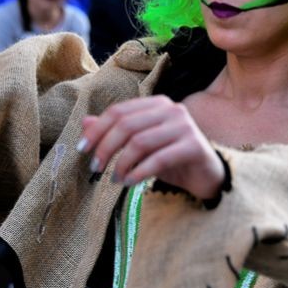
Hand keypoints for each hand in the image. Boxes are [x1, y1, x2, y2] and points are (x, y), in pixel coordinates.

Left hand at [78, 96, 225, 200]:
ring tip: (115, 179)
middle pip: (127, 125)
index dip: (97, 130)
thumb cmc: (171, 160)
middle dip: (106, 148)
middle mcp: (171, 109)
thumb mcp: (140, 147)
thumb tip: (86, 123)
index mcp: (156, 104)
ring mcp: (184, 126)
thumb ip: (116, 133)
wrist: (206, 176)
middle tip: (95, 167)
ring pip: (140, 142)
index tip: (82, 149)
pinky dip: (140, 173)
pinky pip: (159, 159)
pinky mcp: (194, 146)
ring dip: (122, 163)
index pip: (119, 111)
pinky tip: (130, 183)